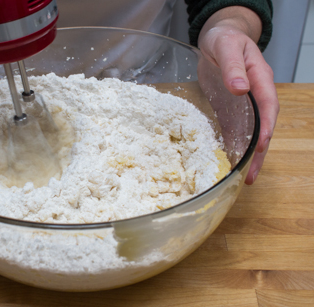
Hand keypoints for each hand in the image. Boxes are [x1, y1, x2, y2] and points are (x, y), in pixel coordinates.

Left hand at [198, 6, 278, 183]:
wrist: (216, 39)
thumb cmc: (224, 39)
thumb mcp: (227, 47)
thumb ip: (233, 66)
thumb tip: (240, 87)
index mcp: (259, 78)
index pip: (268, 105)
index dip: (267, 125)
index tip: (264, 143)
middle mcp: (255, 95)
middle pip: (262, 126)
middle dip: (259, 151)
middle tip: (251, 174)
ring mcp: (244, 105)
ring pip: (250, 132)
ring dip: (248, 154)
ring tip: (244, 177)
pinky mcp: (230, 110)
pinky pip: (233, 131)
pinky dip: (233, 146)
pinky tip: (230, 162)